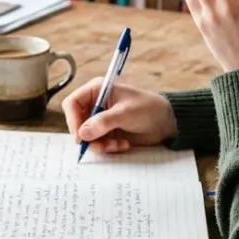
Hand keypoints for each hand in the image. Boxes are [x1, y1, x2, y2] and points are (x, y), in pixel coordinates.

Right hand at [62, 79, 177, 153]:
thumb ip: (103, 122)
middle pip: (77, 123)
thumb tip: (82, 133)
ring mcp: (100, 120)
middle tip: (101, 146)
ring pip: (87, 137)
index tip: (80, 136)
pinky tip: (123, 144)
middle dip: (88, 137)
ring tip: (118, 145)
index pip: (72, 104)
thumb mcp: (126, 113)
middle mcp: (95, 104)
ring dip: (100, 145)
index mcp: (97, 90)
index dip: (73, 120)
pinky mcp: (107, 133)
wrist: (166, 123)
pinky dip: (108, 148)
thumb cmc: (148, 109)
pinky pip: (97, 144)